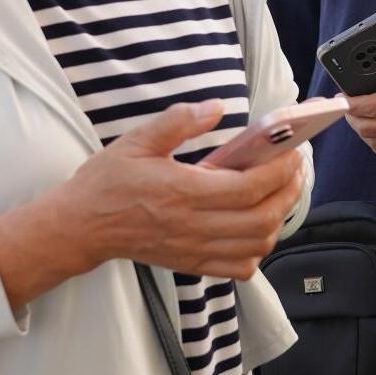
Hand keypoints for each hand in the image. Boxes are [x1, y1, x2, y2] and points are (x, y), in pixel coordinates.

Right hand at [42, 101, 305, 279]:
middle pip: (262, 219)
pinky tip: (258, 226)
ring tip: (282, 193)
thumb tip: (216, 107)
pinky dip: (259, 249)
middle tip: (295, 170)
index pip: (248, 188)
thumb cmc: (108, 182)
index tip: (291, 152)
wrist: (80, 227)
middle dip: (288, 193)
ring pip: (257, 245)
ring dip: (279, 219)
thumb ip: (178, 122)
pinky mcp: (193, 264)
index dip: (278, 171)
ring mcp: (195, 249)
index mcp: (183, 193)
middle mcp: (194, 226)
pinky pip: (240, 267)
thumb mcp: (137, 141)